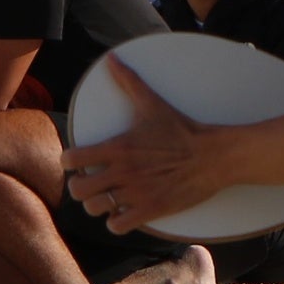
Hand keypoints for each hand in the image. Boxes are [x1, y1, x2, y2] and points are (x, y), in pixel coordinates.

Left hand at [64, 55, 226, 231]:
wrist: (214, 155)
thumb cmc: (181, 129)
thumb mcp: (153, 104)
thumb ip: (128, 82)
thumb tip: (112, 58)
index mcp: (117, 147)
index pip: (71, 159)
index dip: (70, 161)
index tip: (79, 160)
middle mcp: (122, 172)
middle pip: (78, 190)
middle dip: (80, 187)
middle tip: (90, 182)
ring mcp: (136, 193)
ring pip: (95, 209)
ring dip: (97, 205)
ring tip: (106, 198)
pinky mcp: (151, 209)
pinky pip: (117, 225)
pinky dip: (116, 221)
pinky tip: (122, 211)